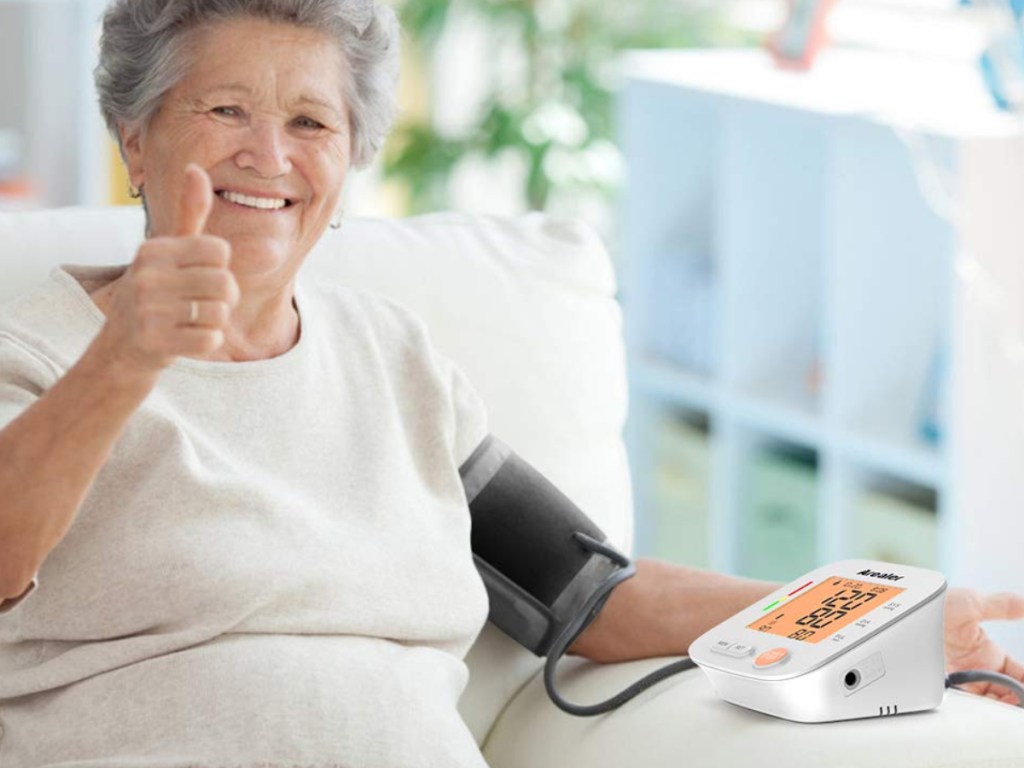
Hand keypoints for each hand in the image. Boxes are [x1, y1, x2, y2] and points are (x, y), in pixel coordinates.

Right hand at [99, 164, 239, 373]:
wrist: (119, 348)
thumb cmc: (155, 293)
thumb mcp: (167, 252)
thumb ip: (189, 214)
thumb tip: (196, 168)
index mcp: (153, 250)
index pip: (220, 252)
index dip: (219, 267)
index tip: (199, 276)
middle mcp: (146, 276)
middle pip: (225, 283)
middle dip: (224, 298)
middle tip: (202, 303)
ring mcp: (147, 310)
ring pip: (220, 313)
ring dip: (214, 322)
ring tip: (189, 321)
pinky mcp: (153, 342)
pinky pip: (211, 340)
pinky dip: (207, 342)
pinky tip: (186, 339)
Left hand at [944, 587, 1023, 704]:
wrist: (903, 611)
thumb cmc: (936, 605)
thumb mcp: (972, 603)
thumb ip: (1001, 607)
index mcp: (989, 653)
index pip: (1019, 676)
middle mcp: (976, 669)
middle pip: (1005, 694)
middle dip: (1014, 701)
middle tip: (1016, 703)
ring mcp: (959, 678)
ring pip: (985, 702)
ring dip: (996, 707)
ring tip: (1000, 708)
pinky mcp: (942, 686)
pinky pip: (962, 704)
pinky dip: (973, 709)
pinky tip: (977, 708)